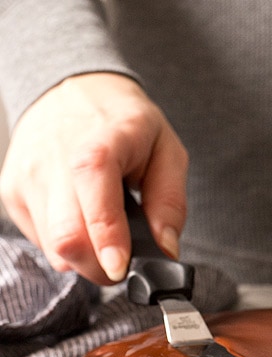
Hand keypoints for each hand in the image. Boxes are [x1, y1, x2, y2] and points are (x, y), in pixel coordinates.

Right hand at [0, 73, 188, 283]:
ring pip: (52, 248)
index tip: (122, 267)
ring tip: (104, 235)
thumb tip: (166, 248)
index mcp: (99, 144)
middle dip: (100, 267)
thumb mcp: (167, 149)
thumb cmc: (125, 122)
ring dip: (83, 258)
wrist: (73, 89)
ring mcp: (27, 178)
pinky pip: (39, 240)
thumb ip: (171, 201)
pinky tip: (80, 219)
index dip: (108, 241)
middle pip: (68, 239)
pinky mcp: (12, 191)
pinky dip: (65, 244)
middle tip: (122, 262)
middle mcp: (54, 161)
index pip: (94, 200)